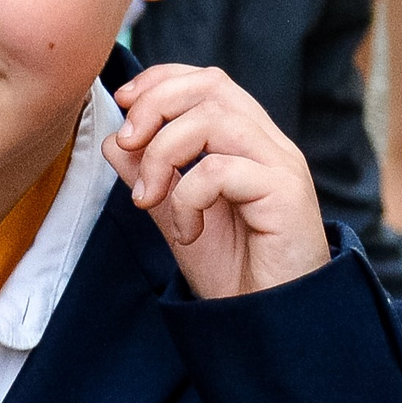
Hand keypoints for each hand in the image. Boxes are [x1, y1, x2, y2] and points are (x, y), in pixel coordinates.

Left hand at [106, 64, 327, 299]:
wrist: (269, 322)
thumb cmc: (233, 269)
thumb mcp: (175, 214)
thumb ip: (150, 174)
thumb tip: (116, 138)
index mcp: (247, 141)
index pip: (207, 80)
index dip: (161, 80)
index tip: (124, 104)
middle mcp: (269, 144)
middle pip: (211, 86)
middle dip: (155, 106)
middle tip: (127, 145)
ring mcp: (281, 165)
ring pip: (213, 120)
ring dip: (163, 154)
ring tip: (148, 199)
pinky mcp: (285, 193)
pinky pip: (218, 170)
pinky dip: (186, 198)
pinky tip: (187, 232)